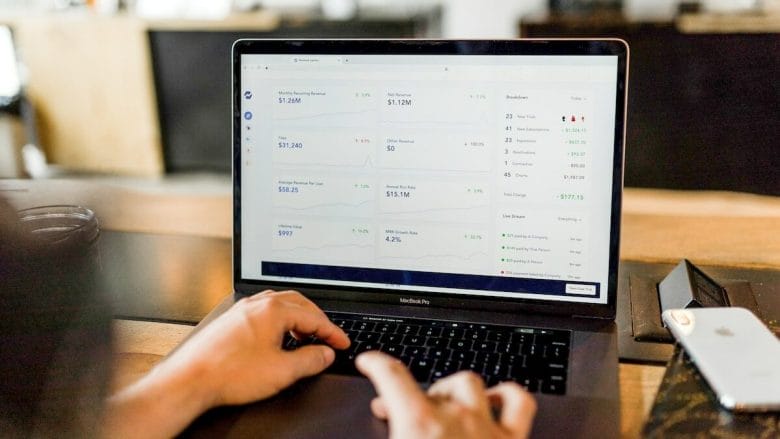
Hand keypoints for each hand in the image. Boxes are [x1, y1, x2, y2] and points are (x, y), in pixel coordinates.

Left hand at [104, 290, 349, 437]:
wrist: (191, 379)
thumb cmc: (229, 373)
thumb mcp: (282, 371)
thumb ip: (310, 360)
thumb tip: (325, 353)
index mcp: (274, 310)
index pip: (314, 317)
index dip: (332, 332)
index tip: (342, 342)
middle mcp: (257, 304)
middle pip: (298, 303)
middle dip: (317, 320)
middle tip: (328, 336)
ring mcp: (242, 310)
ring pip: (279, 305)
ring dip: (297, 318)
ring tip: (305, 337)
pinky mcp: (231, 320)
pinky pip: (263, 312)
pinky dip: (279, 321)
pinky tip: (277, 338)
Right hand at [356, 351, 535, 438]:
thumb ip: (389, 437)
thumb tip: (381, 429)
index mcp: (418, 425)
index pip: (392, 375)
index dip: (376, 362)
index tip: (370, 361)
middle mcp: (455, 418)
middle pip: (432, 384)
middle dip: (413, 392)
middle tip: (398, 410)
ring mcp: (487, 427)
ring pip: (470, 383)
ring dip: (453, 390)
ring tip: (443, 402)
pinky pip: (518, 402)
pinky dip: (506, 395)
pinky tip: (494, 401)